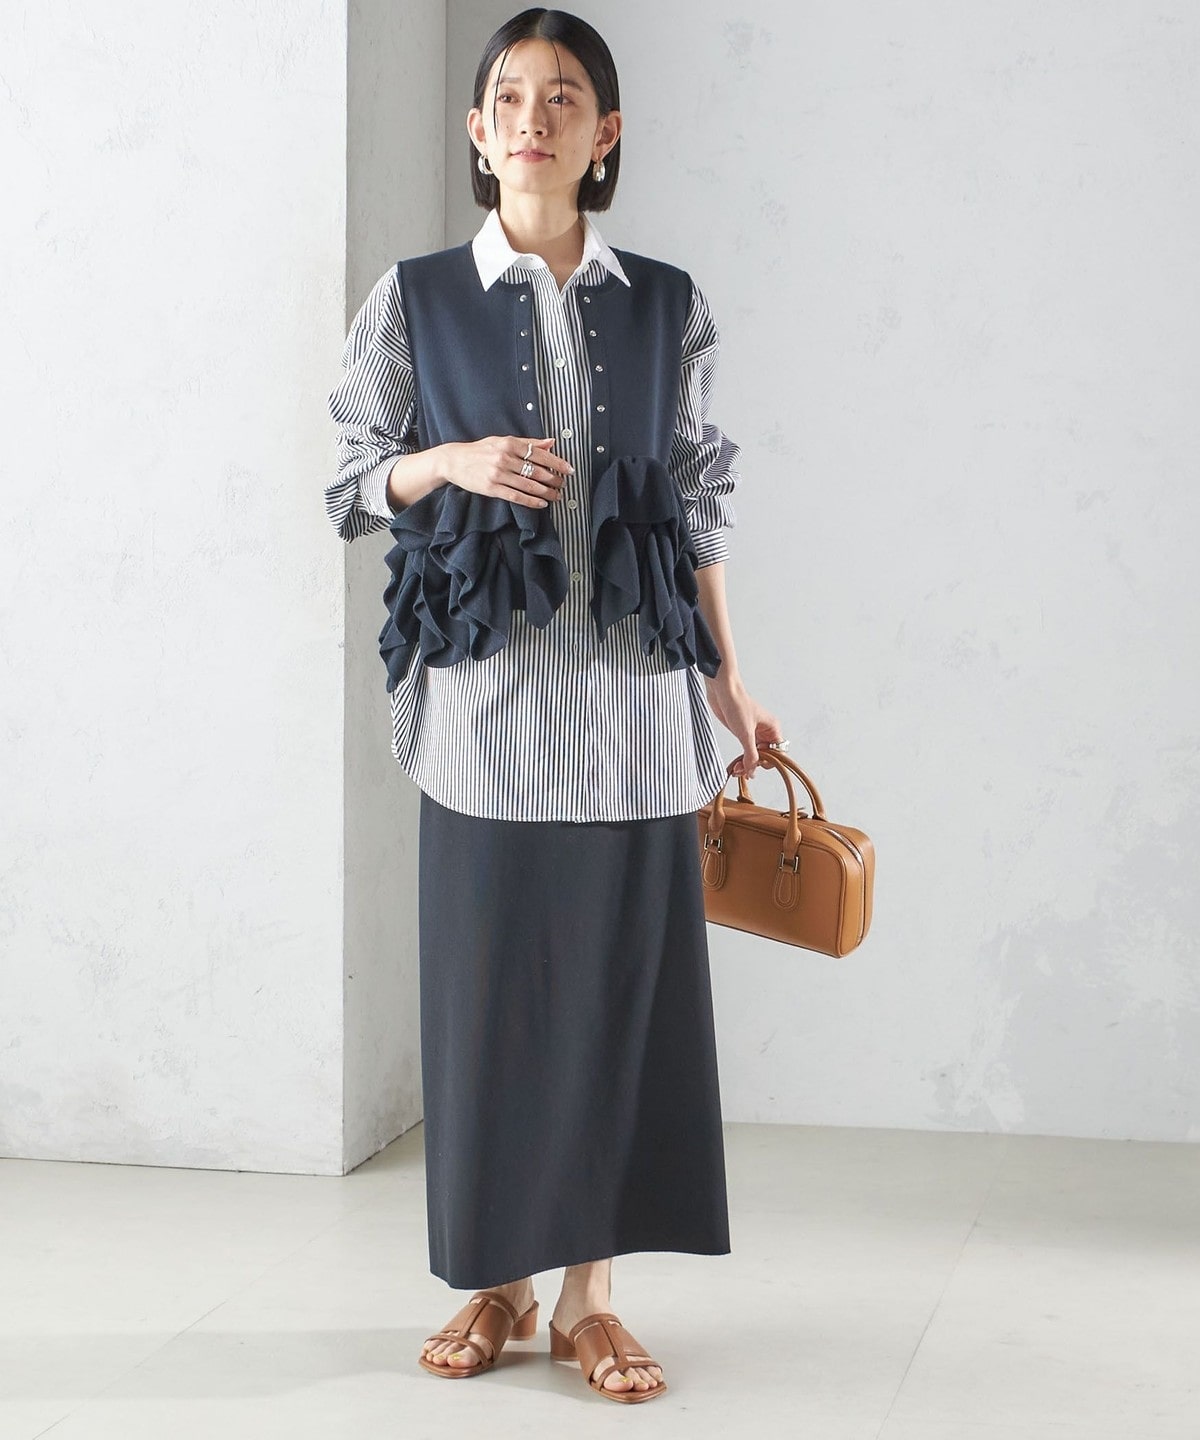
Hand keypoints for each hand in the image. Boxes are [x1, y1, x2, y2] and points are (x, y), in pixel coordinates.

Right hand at [441, 435, 572, 508]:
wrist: (454, 460)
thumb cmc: (480, 450)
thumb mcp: (503, 441)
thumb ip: (527, 442)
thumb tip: (550, 442)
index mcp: (509, 444)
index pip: (540, 454)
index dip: (557, 463)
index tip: (569, 469)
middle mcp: (505, 458)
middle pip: (537, 471)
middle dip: (554, 480)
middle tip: (563, 484)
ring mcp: (498, 474)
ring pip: (529, 486)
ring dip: (546, 493)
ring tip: (556, 496)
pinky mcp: (492, 488)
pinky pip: (516, 497)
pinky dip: (531, 501)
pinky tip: (541, 504)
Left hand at [703, 671, 784, 779]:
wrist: (722, 691)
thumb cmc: (737, 704)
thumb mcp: (745, 734)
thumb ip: (751, 754)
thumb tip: (752, 771)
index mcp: (773, 728)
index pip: (778, 753)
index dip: (768, 762)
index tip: (756, 767)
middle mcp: (765, 731)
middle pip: (766, 756)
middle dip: (754, 765)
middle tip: (742, 772)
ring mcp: (753, 732)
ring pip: (755, 754)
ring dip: (746, 764)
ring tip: (735, 770)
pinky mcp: (742, 732)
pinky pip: (745, 750)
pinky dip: (741, 759)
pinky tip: (734, 765)